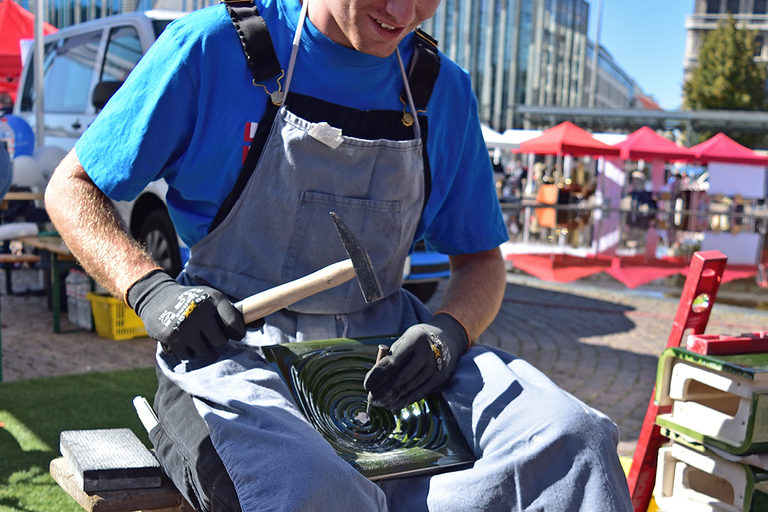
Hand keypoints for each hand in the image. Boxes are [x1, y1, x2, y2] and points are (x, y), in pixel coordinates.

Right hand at [127, 270, 246, 359]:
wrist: (157, 296)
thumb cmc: (194, 301)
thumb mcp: (214, 301)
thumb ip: (236, 314)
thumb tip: (262, 323)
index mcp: (215, 299)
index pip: (236, 325)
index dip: (237, 333)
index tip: (232, 332)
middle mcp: (201, 310)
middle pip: (220, 342)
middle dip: (214, 340)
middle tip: (205, 331)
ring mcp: (185, 324)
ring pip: (205, 351)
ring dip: (200, 347)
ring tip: (192, 333)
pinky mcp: (171, 336)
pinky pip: (188, 356)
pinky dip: (186, 351)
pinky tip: (180, 338)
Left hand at [363, 313, 467, 409]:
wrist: (447, 338)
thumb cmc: (417, 340)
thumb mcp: (404, 340)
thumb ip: (390, 357)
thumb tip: (374, 380)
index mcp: (415, 340)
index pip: (393, 362)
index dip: (377, 376)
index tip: (366, 386)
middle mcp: (427, 354)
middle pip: (401, 379)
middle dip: (383, 391)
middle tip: (371, 399)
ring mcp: (435, 368)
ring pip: (410, 389)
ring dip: (392, 399)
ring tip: (380, 403)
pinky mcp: (440, 379)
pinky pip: (419, 394)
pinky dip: (405, 401)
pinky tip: (393, 404)